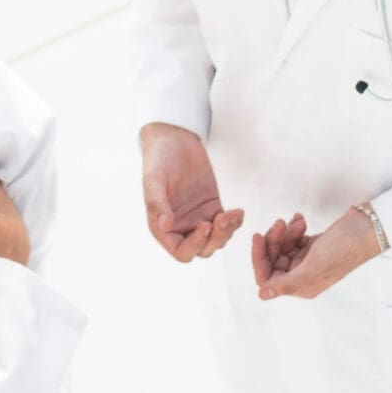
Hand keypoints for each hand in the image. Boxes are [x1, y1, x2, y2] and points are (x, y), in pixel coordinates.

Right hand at [140, 123, 243, 261]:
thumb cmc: (159, 159)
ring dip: (227, 231)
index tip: (205, 226)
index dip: (194, 245)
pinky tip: (238, 212)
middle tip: (223, 219)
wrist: (173, 141)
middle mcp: (181, 228)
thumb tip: (165, 226)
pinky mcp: (213, 209)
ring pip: (217, 240)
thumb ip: (158, 203)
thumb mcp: (154, 179)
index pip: (181, 251)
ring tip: (232, 214)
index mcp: (163, 228)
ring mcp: (198, 220)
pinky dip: (235, 222)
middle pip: (203, 249)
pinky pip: (227, 225)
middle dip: (216, 238)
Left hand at [251, 207, 379, 300]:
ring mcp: (308, 261)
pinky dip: (294, 228)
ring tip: (297, 223)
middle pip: (272, 260)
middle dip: (273, 240)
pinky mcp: (312, 247)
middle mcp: (303, 276)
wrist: (366, 228)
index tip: (258, 237)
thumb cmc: (345, 248)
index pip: (268, 278)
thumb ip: (287, 282)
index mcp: (302, 286)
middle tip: (280, 224)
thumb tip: (262, 295)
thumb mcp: (314, 266)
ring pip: (281, 247)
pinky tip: (301, 220)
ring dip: (285, 232)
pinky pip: (292, 238)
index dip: (259, 258)